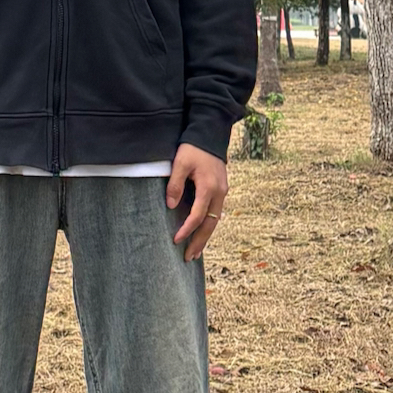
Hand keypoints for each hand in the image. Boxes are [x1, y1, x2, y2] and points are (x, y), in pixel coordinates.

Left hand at [166, 143, 227, 260]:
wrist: (210, 134)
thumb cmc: (193, 148)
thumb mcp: (180, 163)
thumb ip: (175, 185)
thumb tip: (170, 206)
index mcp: (209, 187)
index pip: (198, 215)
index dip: (186, 229)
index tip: (175, 240)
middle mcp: (219, 193)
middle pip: (210, 224)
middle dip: (199, 242)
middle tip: (188, 257)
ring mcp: (222, 192)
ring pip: (214, 221)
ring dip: (205, 237)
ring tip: (195, 252)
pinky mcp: (221, 190)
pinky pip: (215, 213)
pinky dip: (208, 226)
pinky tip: (201, 234)